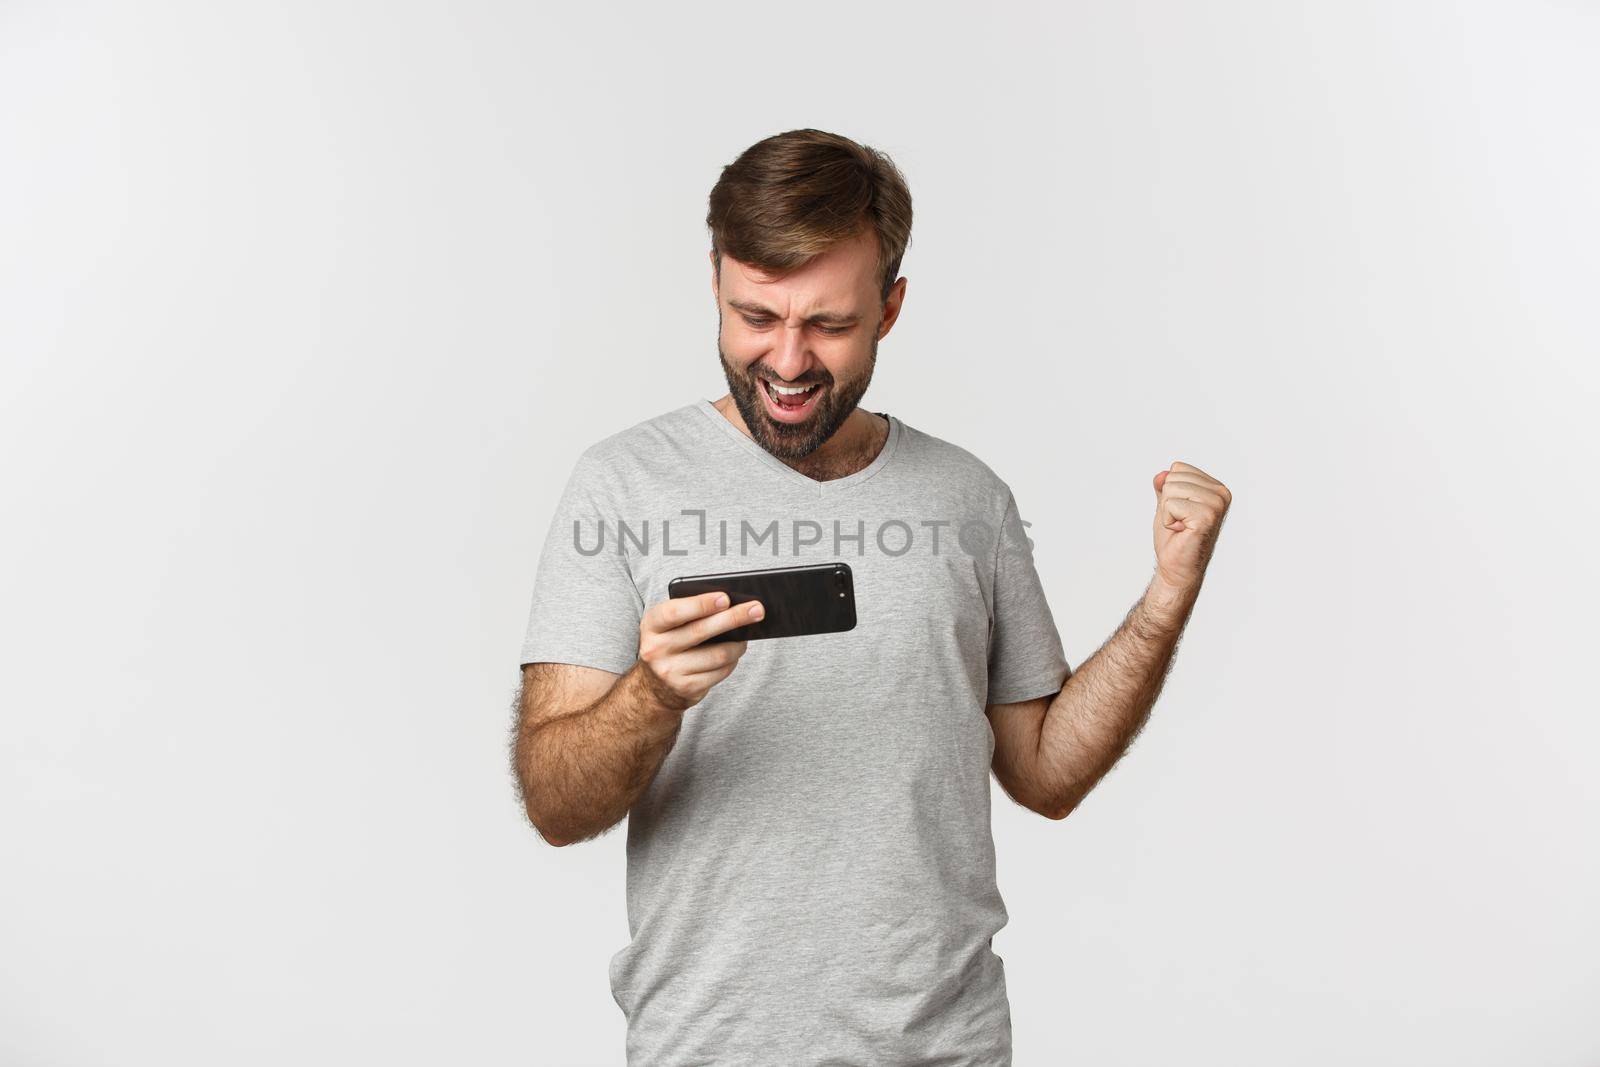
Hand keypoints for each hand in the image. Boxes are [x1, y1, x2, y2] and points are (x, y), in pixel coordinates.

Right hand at [635, 590, 762, 712]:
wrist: (655, 685)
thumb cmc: (671, 642)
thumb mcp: (670, 625)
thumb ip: (691, 613)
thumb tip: (733, 605)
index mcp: (651, 625)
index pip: (675, 612)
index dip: (701, 604)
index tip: (725, 598)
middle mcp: (655, 649)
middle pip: (701, 631)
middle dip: (734, 618)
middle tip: (757, 609)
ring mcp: (670, 671)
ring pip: (717, 654)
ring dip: (738, 644)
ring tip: (747, 634)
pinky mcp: (686, 688)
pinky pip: (720, 671)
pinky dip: (732, 661)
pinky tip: (736, 652)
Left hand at [1152, 460, 1231, 593]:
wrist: (1177, 566)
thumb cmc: (1175, 537)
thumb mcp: (1167, 504)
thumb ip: (1165, 485)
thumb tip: (1162, 474)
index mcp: (1216, 487)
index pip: (1178, 468)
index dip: (1170, 491)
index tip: (1181, 511)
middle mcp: (1221, 493)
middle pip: (1173, 478)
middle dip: (1167, 502)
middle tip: (1180, 521)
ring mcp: (1216, 505)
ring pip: (1170, 489)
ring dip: (1167, 512)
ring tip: (1181, 527)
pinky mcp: (1206, 517)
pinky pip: (1170, 505)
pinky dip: (1168, 520)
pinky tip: (1181, 532)